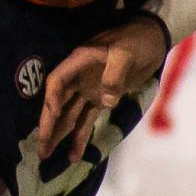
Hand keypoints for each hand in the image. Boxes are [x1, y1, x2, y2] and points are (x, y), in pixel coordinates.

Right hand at [38, 14, 168, 159]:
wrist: (154, 38)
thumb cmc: (137, 40)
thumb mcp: (126, 53)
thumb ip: (115, 75)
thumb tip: (106, 102)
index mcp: (79, 61)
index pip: (57, 82)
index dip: (51, 100)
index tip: (51, 118)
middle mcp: (79, 77)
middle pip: (58, 103)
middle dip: (48, 126)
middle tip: (41, 149)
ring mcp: (89, 90)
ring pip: (69, 115)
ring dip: (59, 135)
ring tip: (47, 156)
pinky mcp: (101, 99)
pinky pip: (86, 120)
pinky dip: (80, 137)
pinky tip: (74, 155)